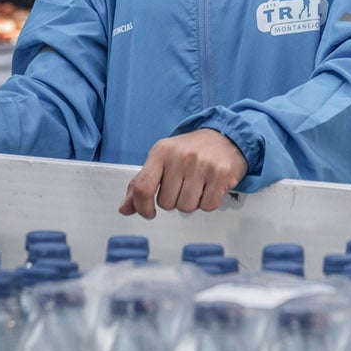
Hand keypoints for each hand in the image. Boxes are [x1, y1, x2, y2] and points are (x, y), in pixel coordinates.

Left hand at [118, 129, 246, 218]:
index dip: (142, 207)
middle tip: (183, 185)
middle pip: (167, 203)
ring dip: (190, 203)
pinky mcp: (221, 174)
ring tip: (197, 185)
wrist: (225, 137)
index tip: (149, 212)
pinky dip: (207, 203)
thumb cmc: (189, 151)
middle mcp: (181, 156)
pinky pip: (207, 206)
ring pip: (186, 207)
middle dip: (174, 200)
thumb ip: (141, 184)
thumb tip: (124, 209)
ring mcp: (202, 165)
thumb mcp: (161, 160)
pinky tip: (209, 187)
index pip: (143, 187)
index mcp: (161, 152)